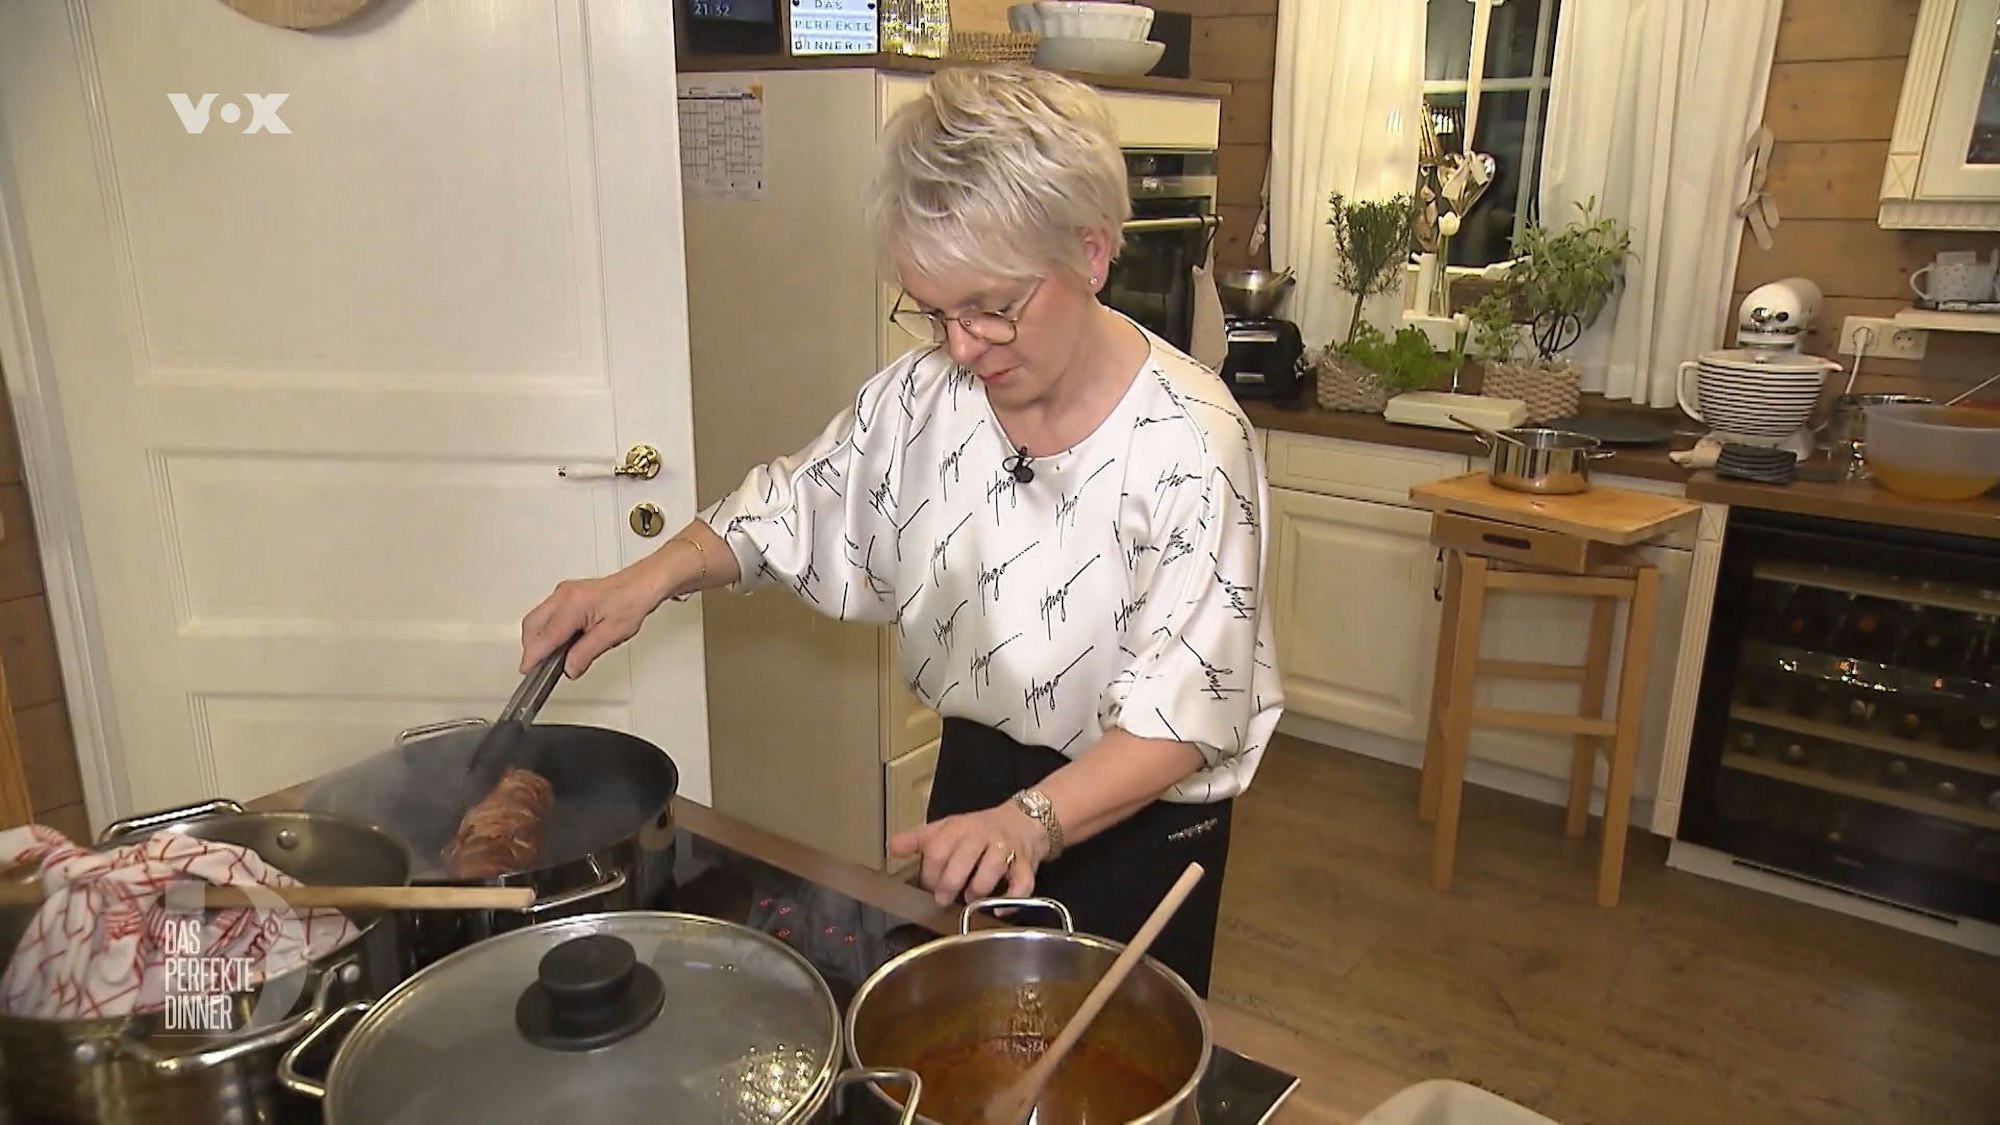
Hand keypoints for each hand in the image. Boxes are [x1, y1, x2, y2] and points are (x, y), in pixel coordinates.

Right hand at [520, 552, 675, 678]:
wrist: (641, 585)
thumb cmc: (631, 602)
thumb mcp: (611, 634)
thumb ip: (586, 654)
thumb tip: (569, 668)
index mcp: (574, 604)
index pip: (545, 636)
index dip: (533, 656)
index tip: (527, 670)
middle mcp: (563, 595)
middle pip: (532, 626)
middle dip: (532, 649)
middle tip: (538, 668)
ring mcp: (562, 592)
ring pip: (536, 619)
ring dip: (538, 639)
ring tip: (552, 658)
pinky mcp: (565, 594)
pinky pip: (545, 614)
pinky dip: (546, 630)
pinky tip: (558, 642)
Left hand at [888, 803, 1045, 905]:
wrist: (1024, 821)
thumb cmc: (979, 830)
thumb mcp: (946, 828)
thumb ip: (918, 840)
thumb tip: (891, 847)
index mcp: (959, 828)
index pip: (937, 850)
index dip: (929, 873)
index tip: (928, 886)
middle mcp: (982, 836)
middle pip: (962, 859)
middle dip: (949, 884)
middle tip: (943, 898)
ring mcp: (1006, 850)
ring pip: (991, 869)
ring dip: (978, 890)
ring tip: (971, 899)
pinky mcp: (1027, 865)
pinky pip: (1022, 885)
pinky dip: (1012, 900)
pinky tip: (1000, 909)